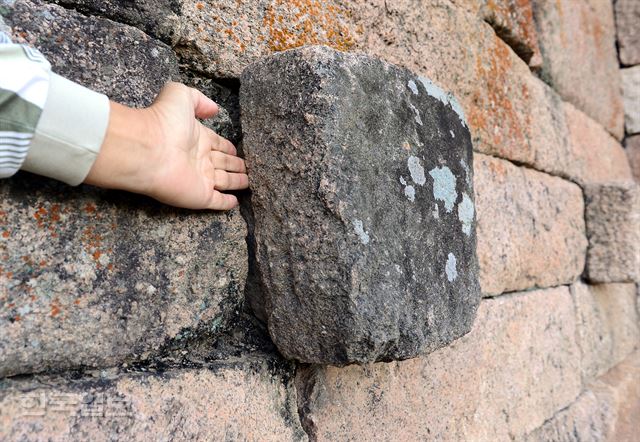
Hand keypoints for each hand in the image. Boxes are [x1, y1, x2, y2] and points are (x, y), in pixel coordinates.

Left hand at [84, 82, 247, 209]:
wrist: (148, 149)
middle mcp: (199, 159)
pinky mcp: (200, 196)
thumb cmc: (163, 121)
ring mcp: (200, 179)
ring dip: (236, 182)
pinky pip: (216, 201)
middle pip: (223, 163)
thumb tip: (215, 109)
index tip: (236, 150)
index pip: (217, 144)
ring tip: (248, 182)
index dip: (228, 147)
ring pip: (224, 182)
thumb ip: (199, 100)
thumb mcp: (181, 96)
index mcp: (197, 139)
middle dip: (235, 165)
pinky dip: (226, 203)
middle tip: (248, 168)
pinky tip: (235, 202)